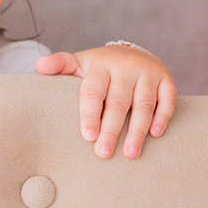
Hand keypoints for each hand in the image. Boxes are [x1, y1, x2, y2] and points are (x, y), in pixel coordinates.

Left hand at [35, 45, 177, 157]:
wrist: (134, 54)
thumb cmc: (100, 69)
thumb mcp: (80, 63)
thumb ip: (60, 65)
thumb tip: (39, 66)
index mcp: (101, 66)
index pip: (93, 91)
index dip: (90, 114)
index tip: (88, 136)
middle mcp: (125, 67)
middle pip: (118, 102)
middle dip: (111, 129)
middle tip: (104, 154)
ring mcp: (147, 73)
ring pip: (143, 104)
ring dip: (137, 130)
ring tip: (130, 153)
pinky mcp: (166, 80)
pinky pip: (167, 99)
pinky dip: (162, 116)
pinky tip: (155, 134)